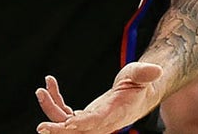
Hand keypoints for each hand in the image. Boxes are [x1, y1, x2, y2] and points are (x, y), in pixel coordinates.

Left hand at [35, 62, 162, 132]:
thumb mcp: (140, 76)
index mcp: (114, 113)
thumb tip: (156, 69)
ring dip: (50, 109)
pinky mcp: (83, 117)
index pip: (96, 122)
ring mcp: (90, 121)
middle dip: (59, 130)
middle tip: (41, 127)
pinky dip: (54, 99)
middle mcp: (101, 122)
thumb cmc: (139, 85)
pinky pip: (64, 112)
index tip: (67, 125)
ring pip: (66, 122)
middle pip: (77, 131)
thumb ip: (144, 73)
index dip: (82, 124)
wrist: (137, 95)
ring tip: (41, 90)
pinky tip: (50, 82)